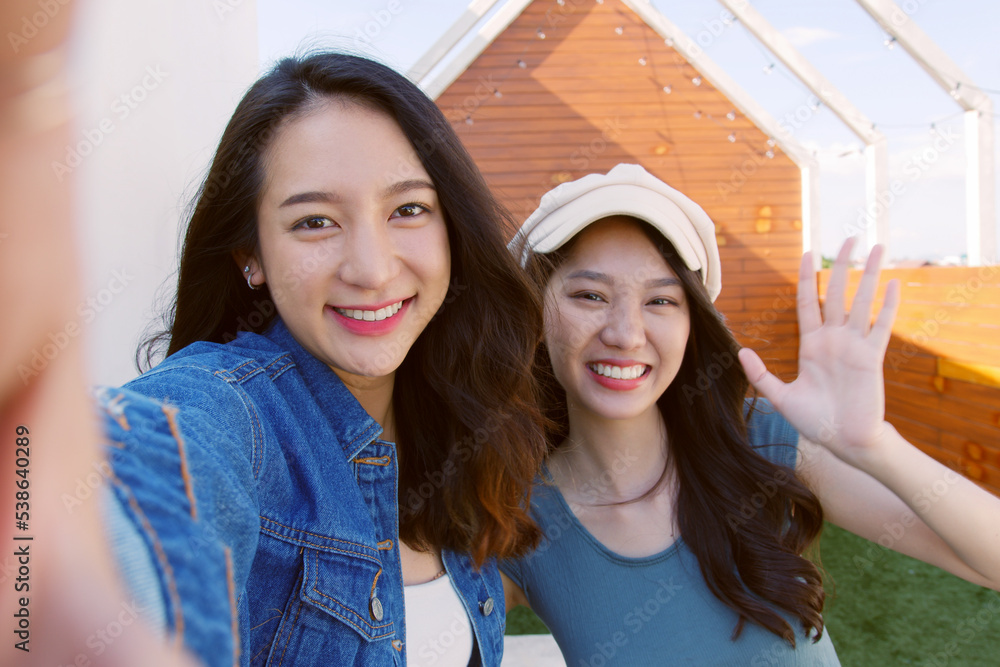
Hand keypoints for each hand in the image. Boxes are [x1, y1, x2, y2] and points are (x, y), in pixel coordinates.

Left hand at [738, 238, 900, 467]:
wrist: (843, 441)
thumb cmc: (815, 421)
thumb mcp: (781, 396)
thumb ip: (761, 374)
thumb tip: (741, 351)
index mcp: (812, 345)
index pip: (809, 302)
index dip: (808, 277)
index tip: (808, 253)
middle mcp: (834, 340)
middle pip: (838, 293)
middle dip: (842, 265)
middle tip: (848, 237)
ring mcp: (855, 346)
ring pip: (863, 302)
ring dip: (871, 275)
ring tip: (878, 248)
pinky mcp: (872, 358)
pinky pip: (881, 326)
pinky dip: (888, 305)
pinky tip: (894, 284)